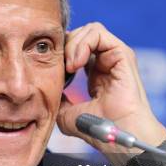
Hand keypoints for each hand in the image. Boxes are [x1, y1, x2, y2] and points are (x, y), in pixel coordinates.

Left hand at [57, 22, 165, 165]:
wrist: (117, 135)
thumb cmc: (97, 128)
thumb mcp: (66, 113)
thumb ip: (57, 97)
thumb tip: (44, 87)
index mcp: (96, 73)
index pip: (74, 48)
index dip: (59, 53)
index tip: (50, 70)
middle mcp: (106, 61)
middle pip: (79, 35)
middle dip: (64, 47)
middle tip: (59, 68)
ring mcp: (115, 56)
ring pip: (88, 30)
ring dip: (72, 45)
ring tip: (68, 67)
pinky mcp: (121, 52)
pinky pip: (97, 32)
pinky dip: (82, 44)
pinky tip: (75, 64)